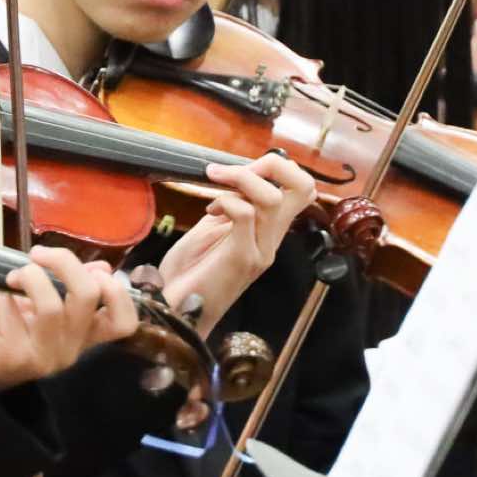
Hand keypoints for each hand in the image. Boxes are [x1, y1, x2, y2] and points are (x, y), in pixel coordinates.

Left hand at [0, 246, 139, 391]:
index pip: (123, 322)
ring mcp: (46, 357)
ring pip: (50, 305)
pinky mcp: (17, 358)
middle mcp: (72, 349)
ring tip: (12, 277)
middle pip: (87, 296)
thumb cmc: (16, 329)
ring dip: (28, 277)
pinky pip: (11, 311)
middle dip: (63, 261)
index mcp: (86, 334)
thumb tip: (102, 267)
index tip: (94, 272)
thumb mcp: (47, 303)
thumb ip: (73, 285)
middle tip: (38, 255)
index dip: (117, 292)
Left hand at [157, 156, 315, 334]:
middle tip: (236, 169)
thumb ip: (229, 207)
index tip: (241, 169)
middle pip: (303, 188)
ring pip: (272, 198)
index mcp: (266, 234)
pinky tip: (210, 210)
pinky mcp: (242, 258)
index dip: (277, 169)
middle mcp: (270, 242)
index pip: (300, 191)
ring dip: (241, 178)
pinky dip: (227, 200)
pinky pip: (247, 214)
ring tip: (213, 180)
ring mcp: (260, 251)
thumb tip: (234, 182)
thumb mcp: (210, 230)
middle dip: (273, 165)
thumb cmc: (188, 273)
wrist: (174, 312)